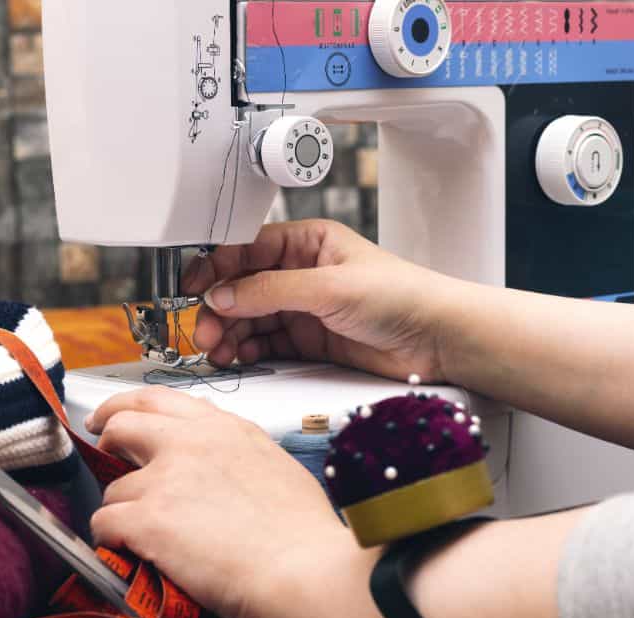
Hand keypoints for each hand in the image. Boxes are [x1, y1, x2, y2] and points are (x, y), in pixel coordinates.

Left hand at [84, 386, 352, 617]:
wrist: (307, 568)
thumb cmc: (303, 532)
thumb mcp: (272, 465)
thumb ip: (233, 453)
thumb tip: (215, 467)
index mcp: (222, 428)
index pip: (159, 399)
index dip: (126, 406)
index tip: (113, 417)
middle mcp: (188, 443)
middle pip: (122, 424)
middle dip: (106, 437)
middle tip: (103, 453)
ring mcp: (165, 479)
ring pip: (114, 488)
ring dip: (121, 509)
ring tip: (140, 534)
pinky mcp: (148, 520)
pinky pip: (105, 522)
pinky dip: (110, 538)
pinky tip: (127, 551)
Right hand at [182, 219, 456, 382]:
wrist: (439, 340)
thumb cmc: (401, 296)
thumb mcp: (329, 286)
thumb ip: (270, 291)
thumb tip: (222, 295)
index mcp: (306, 242)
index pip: (246, 249)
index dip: (216, 267)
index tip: (193, 289)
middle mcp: (301, 273)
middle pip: (242, 287)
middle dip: (220, 309)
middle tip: (204, 331)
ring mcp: (304, 308)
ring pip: (250, 318)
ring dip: (230, 333)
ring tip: (217, 350)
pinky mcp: (310, 341)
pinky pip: (266, 343)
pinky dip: (248, 351)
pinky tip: (238, 357)